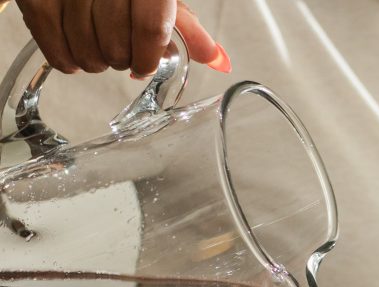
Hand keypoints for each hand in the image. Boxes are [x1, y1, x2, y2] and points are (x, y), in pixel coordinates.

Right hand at [14, 0, 223, 75]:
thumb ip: (186, 26)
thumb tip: (219, 61)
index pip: (150, 28)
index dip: (148, 57)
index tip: (146, 65)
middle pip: (117, 47)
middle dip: (123, 59)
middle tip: (120, 48)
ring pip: (88, 54)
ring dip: (97, 62)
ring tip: (98, 44)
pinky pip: (56, 51)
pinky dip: (68, 61)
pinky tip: (75, 51)